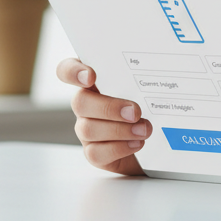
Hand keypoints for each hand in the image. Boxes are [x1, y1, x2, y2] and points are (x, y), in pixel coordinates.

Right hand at [58, 58, 148, 176]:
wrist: (150, 138)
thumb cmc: (144, 104)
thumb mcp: (142, 87)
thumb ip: (139, 77)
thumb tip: (153, 68)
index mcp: (93, 83)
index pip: (67, 70)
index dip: (72, 71)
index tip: (91, 76)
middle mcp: (85, 105)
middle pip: (79, 102)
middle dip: (109, 107)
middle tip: (136, 112)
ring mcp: (86, 128)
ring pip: (88, 129)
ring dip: (120, 130)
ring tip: (145, 129)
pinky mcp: (93, 152)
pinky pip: (96, 153)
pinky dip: (119, 148)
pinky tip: (137, 143)